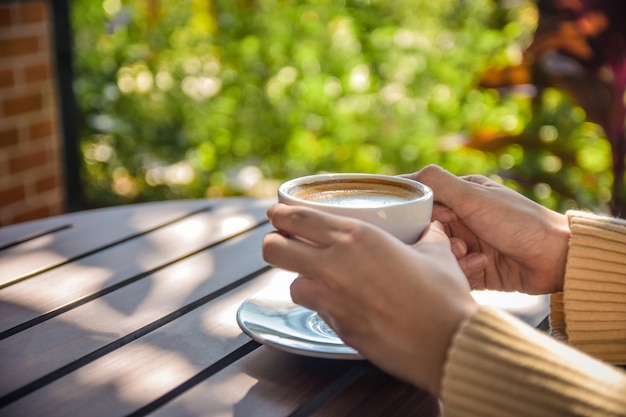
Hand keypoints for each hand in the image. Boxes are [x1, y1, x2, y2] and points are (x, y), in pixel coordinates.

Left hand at [262, 204, 476, 395]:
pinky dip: (323, 305)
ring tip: (318, 278)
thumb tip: (430, 228)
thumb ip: (426, 235)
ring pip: (291, 284)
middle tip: (284, 242)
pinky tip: (343, 303)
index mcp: (356, 237)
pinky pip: (317, 311)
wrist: (448, 344)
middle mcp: (334, 266)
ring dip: (301, 279)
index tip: (276, 212)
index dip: (280, 214)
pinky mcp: (337, 328)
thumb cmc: (443, 295)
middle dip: (273, 243)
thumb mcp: (436, 252)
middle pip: (273, 249)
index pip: (298, 218)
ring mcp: (331, 300)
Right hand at [406, 165, 570, 293]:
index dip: (414, 212)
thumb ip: (437, 183)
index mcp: (460, 196)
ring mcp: (469, 246)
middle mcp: (462, 220)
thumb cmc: (518, 221)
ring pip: (438, 255)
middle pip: (427, 232)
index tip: (404, 222)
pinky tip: (482, 266)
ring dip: (452, 257)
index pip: (422, 202)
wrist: (556, 258)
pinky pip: (454, 274)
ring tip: (471, 255)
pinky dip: (464, 272)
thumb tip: (399, 178)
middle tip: (452, 242)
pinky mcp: (475, 271)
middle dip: (435, 240)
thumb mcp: (473, 197)